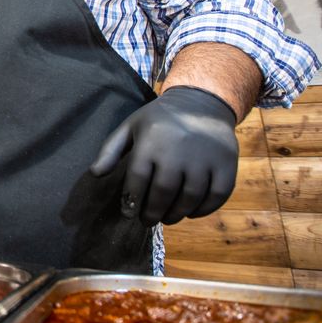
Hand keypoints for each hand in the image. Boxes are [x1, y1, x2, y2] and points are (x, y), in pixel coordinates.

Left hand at [89, 86, 238, 225]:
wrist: (202, 102)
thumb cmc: (160, 119)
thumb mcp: (131, 127)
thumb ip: (111, 150)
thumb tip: (95, 173)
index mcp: (152, 140)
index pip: (138, 179)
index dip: (131, 200)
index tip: (128, 213)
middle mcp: (178, 149)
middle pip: (164, 192)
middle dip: (152, 212)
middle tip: (147, 220)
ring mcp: (205, 157)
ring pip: (190, 198)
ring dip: (176, 214)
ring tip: (167, 218)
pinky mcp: (227, 164)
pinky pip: (217, 196)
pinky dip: (203, 210)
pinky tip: (190, 212)